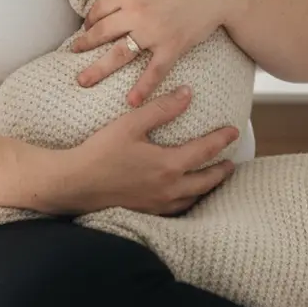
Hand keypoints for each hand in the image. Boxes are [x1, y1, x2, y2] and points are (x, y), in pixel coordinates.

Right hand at [46, 86, 238, 214]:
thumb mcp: (131, 124)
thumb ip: (161, 109)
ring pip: (193, 199)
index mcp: (169, 166)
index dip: (221, 140)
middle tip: (231, 162)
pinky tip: (184, 198)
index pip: (204, 151)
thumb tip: (188, 93)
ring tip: (213, 180)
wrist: (74, 184)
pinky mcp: (145, 213)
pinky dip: (188, 202)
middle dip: (221, 171)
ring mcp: (157, 204)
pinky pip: (176, 210)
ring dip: (207, 188)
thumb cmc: (100, 152)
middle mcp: (168, 189)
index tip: (233, 130)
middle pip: (206, 181)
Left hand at [72, 0, 242, 106]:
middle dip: (85, 44)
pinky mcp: (172, 47)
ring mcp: (153, 32)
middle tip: (74, 53)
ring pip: (119, 54)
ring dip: (98, 69)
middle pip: (102, 33)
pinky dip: (143, 87)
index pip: (99, 9)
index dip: (90, 19)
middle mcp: (136, 13)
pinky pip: (154, 71)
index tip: (88, 27)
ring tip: (83, 81)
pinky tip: (131, 101)